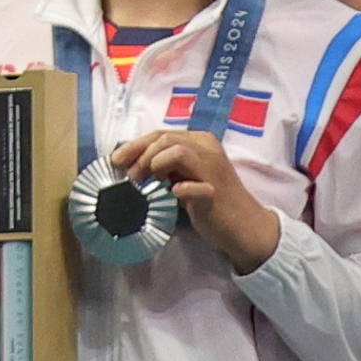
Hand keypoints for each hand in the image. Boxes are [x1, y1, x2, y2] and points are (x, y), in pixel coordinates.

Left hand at [101, 123, 278, 272]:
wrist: (245, 226)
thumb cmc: (211, 202)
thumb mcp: (186, 177)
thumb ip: (167, 167)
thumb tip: (131, 165)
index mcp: (201, 142)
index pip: (161, 134)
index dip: (134, 145)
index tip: (116, 161)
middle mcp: (208, 149)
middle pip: (165, 138)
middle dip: (140, 155)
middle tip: (130, 177)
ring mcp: (213, 169)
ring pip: (176, 151)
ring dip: (153, 165)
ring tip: (145, 184)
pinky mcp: (214, 192)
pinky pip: (191, 186)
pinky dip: (178, 190)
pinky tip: (173, 196)